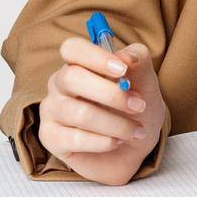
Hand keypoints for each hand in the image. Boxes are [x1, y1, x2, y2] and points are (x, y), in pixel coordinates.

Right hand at [37, 36, 167, 186]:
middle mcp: (59, 83)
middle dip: (111, 94)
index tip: (123, 70)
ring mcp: (51, 110)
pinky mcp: (50, 137)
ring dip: (116, 124)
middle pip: (72, 78)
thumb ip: (138, 63)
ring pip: (80, 113)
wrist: (134, 148)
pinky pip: (75, 138)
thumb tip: (126, 57)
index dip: (96, 57)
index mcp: (79, 63)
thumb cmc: (134, 110)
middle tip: (138, 106)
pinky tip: (116, 142)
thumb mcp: (146, 84)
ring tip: (135, 131)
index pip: (72, 48)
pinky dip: (103, 142)